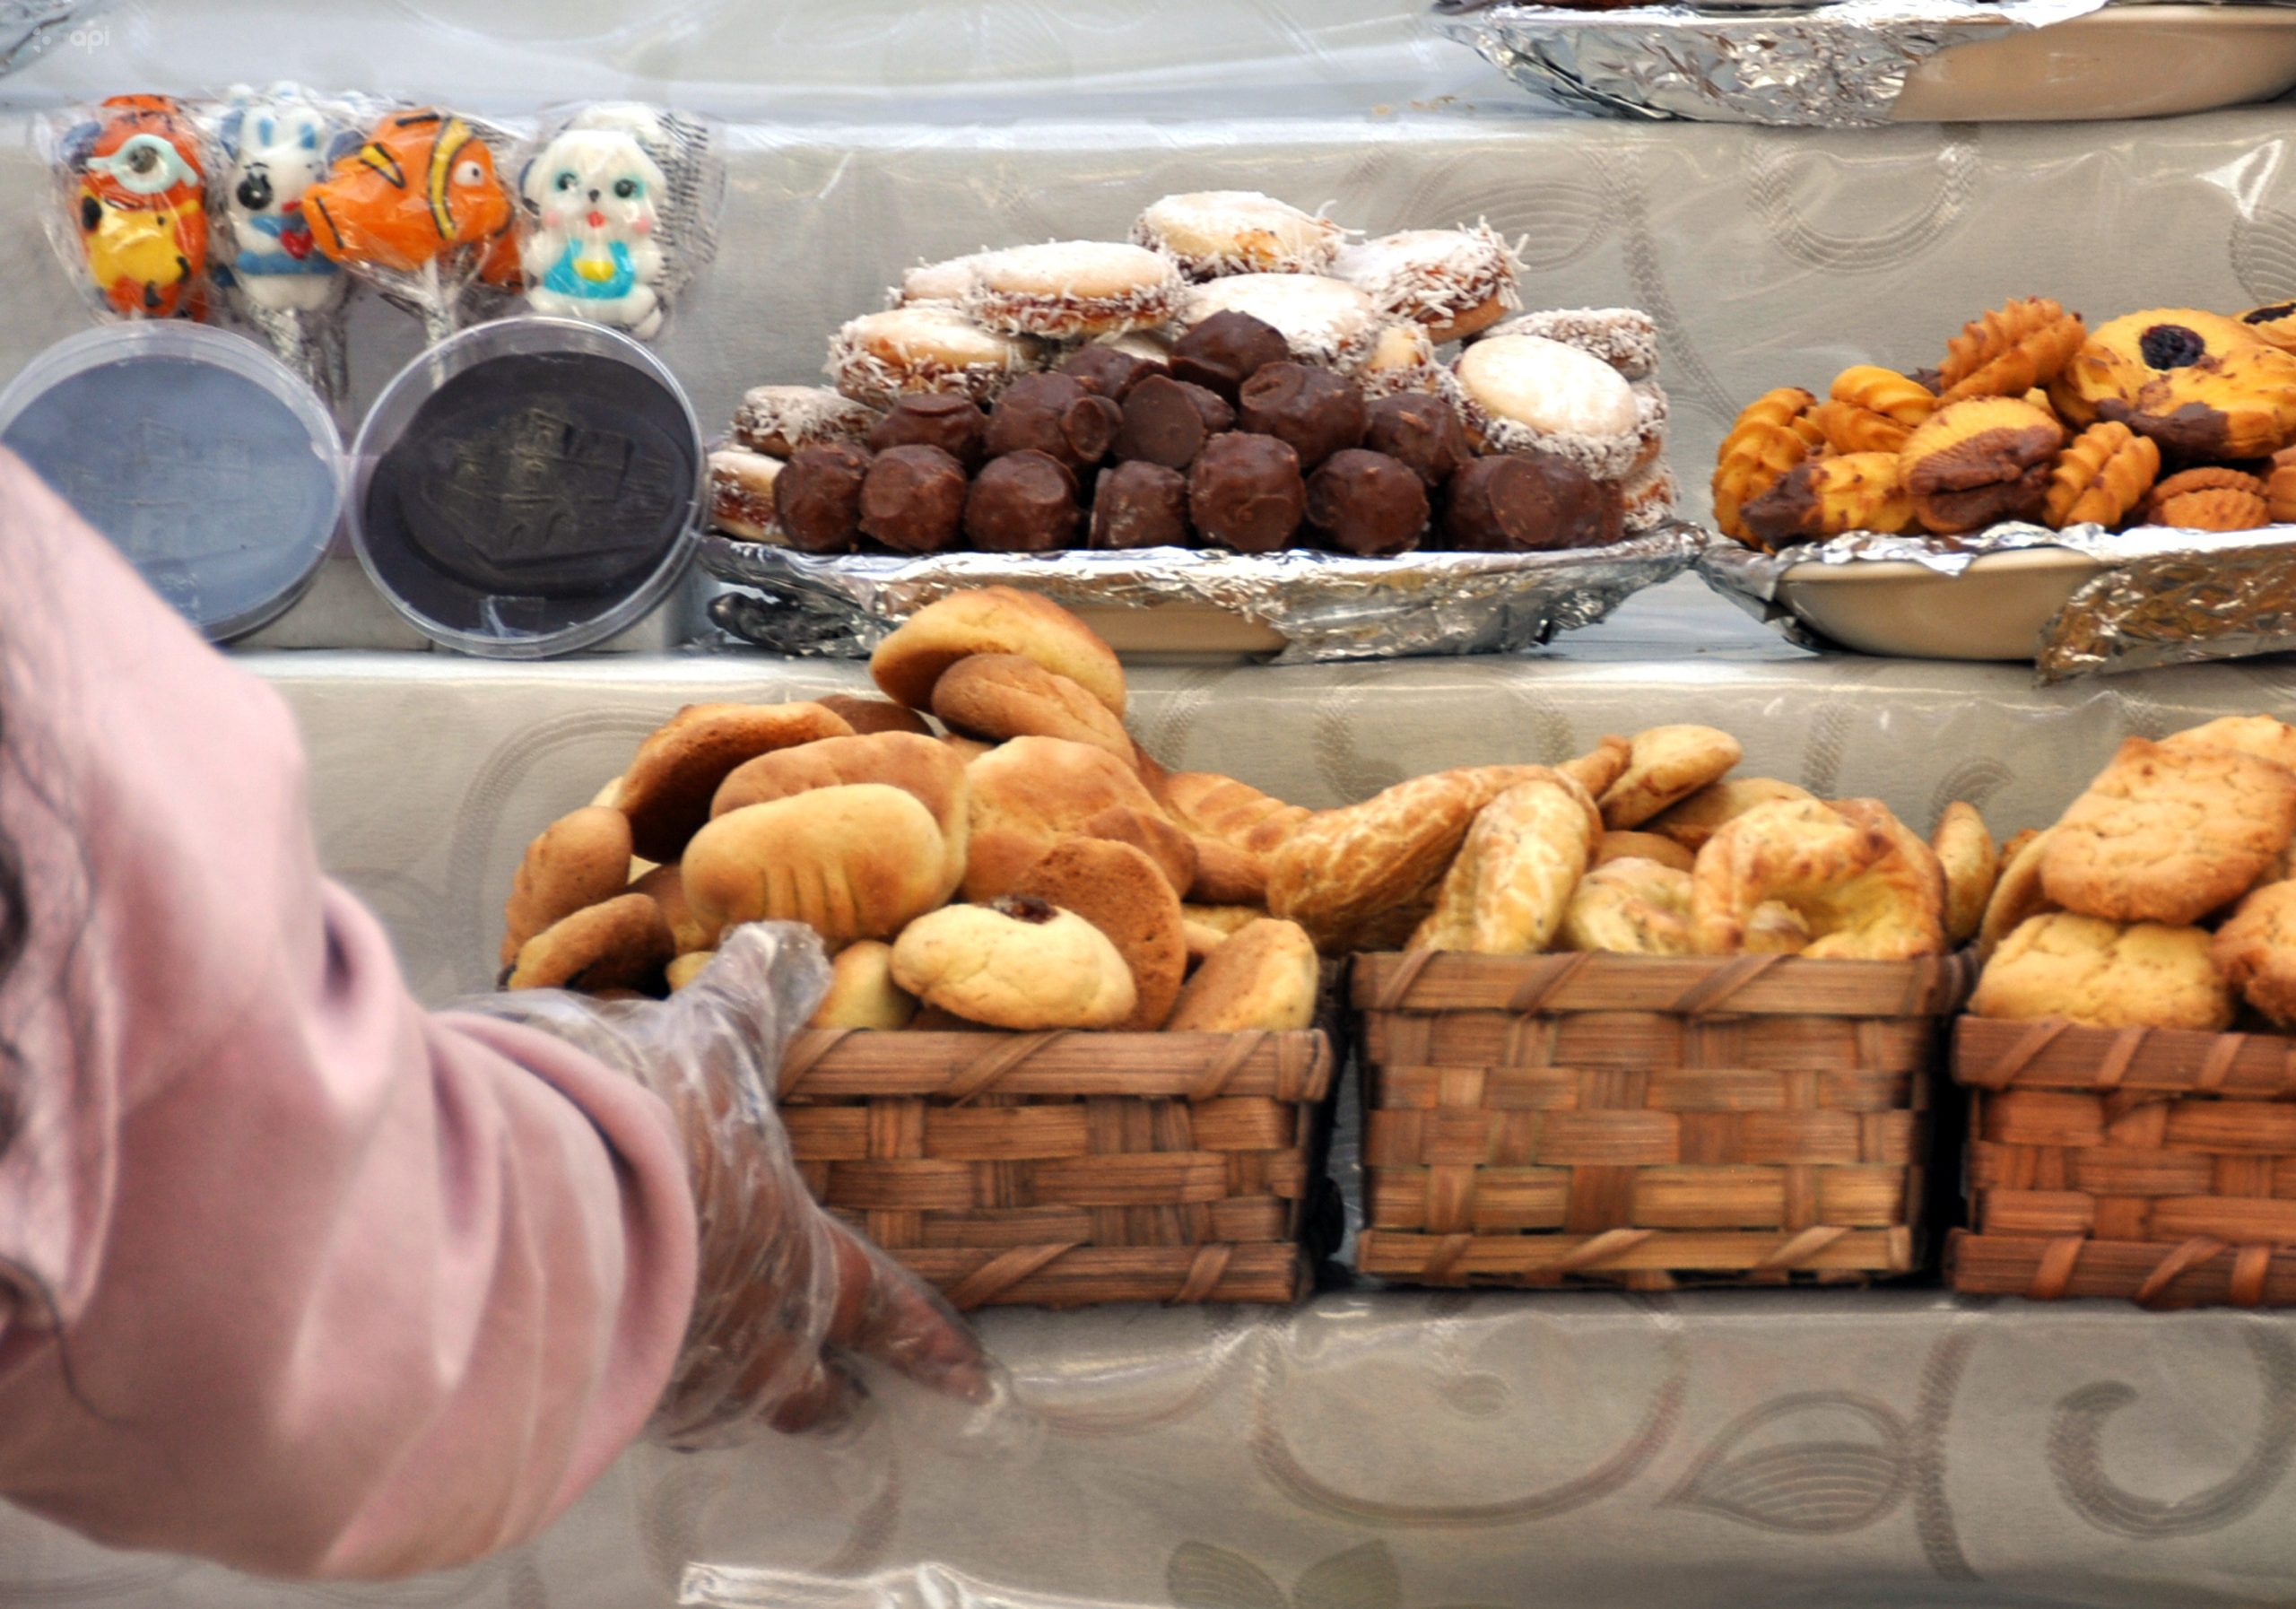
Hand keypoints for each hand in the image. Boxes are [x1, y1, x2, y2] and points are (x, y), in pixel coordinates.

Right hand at [461, 923, 991, 1444]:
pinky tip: (612, 1357)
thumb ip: (755, 998)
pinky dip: (634, 1376)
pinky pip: (630, 1397)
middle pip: (807, 1401)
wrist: (527, 1199)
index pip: (885, 1310)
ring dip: (720, 1389)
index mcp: (798, 1259)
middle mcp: (748, 1345)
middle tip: (844, 1406)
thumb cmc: (648, 1122)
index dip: (929, 1342)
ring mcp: (669, 1382)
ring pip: (713, 1405)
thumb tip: (790, 938)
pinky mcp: (588, 1395)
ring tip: (718, 1378)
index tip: (971, 1380)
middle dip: (828, 1401)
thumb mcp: (713, 1042)